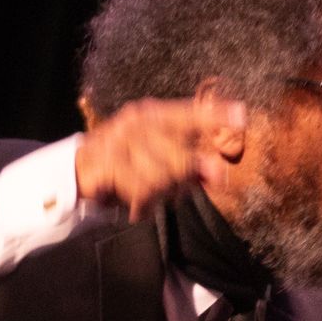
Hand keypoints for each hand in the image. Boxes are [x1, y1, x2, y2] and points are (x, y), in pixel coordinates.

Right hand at [74, 94, 245, 218]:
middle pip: (181, 158)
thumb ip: (192, 168)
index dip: (215, 117)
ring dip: (159, 195)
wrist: (79, 170)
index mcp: (154, 115)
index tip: (242, 116)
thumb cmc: (128, 165)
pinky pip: (139, 188)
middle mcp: (138, 121)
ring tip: (149, 197)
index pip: (189, 115)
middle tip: (171, 193)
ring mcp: (119, 140)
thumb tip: (219, 175)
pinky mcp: (105, 162)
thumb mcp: (161, 164)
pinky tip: (138, 206)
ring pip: (161, 177)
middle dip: (182, 182)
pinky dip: (142, 203)